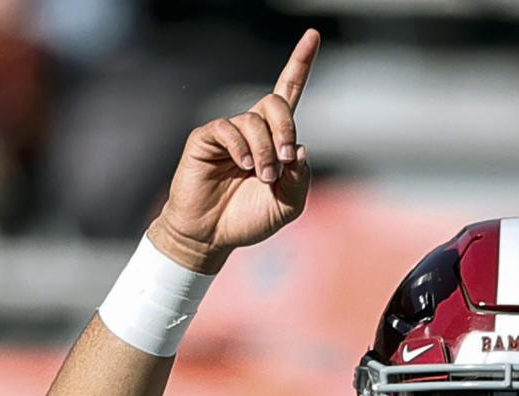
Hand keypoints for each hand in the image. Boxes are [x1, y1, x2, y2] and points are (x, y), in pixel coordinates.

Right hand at [148, 29, 319, 272]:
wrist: (212, 236)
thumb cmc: (248, 219)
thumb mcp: (288, 205)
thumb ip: (301, 179)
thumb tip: (300, 148)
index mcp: (274, 139)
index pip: (289, 93)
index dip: (300, 64)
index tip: (313, 36)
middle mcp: (252, 129)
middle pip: (276, 102)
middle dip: (286, 127)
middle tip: (283, 159)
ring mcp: (228, 133)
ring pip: (254, 120)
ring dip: (264, 151)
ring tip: (260, 177)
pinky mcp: (205, 139)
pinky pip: (227, 128)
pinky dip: (241, 147)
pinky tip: (242, 165)